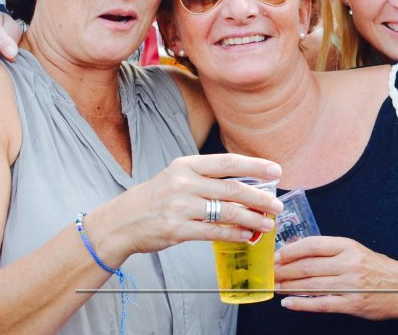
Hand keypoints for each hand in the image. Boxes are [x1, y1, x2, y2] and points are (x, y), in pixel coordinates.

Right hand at [91, 154, 282, 263]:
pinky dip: (234, 234)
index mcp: (186, 165)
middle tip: (277, 205)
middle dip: (260, 198)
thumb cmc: (155, 198)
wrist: (120, 222)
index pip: (228, 162)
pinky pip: (214, 232)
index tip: (276, 171)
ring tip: (267, 224)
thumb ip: (208, 179)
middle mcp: (183, 183)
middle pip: (233, 189)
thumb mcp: (178, 177)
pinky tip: (245, 236)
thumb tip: (248, 185)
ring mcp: (179, 207)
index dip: (255, 166)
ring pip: (227, 212)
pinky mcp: (176, 230)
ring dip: (252, 219)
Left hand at [275, 236, 397, 318]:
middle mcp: (349, 263)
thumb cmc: (379, 269)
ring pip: (311, 285)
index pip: (314, 245)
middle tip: (270, 273)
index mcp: (349, 247)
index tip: (277, 255)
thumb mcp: (356, 252)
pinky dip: (301, 304)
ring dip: (288, 286)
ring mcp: (350, 284)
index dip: (291, 251)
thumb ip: (331, 251)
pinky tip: (288, 302)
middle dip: (284, 270)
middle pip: (308, 266)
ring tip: (275, 286)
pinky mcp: (351, 303)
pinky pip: (320, 304)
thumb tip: (299, 251)